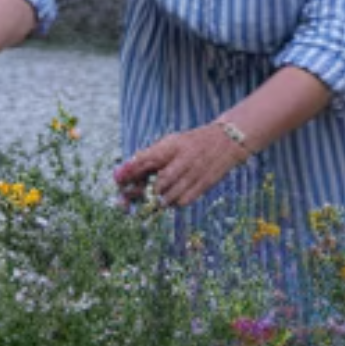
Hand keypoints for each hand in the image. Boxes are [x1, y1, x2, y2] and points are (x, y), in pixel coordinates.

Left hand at [112, 125, 247, 209]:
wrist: (227, 141)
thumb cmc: (192, 143)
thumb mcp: (172, 142)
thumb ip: (151, 155)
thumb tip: (126, 170)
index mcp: (172, 146)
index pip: (147, 159)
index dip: (130, 170)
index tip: (117, 179)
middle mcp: (183, 159)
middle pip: (158, 183)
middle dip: (143, 193)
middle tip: (132, 198)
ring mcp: (195, 173)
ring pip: (170, 195)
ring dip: (158, 200)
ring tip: (153, 199)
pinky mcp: (204, 184)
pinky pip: (184, 201)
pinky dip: (174, 203)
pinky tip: (172, 199)